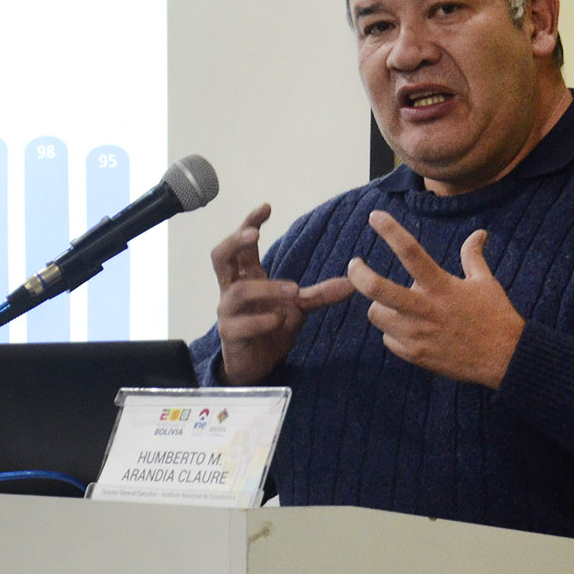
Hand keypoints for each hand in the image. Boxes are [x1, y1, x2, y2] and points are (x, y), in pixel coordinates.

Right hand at [211, 204, 352, 384]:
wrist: (256, 366)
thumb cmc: (269, 330)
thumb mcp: (298, 308)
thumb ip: (320, 294)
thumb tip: (353, 282)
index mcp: (247, 277)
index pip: (241, 244)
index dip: (249, 222)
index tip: (266, 207)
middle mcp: (232, 290)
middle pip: (220, 256)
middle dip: (234, 241)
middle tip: (254, 234)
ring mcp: (227, 312)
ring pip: (236, 292)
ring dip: (266, 289)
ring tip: (293, 292)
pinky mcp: (229, 335)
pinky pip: (240, 324)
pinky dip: (262, 320)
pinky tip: (279, 320)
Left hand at [346, 211, 523, 389]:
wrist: (505, 360)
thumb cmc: (496, 317)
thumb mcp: (485, 283)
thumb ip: (473, 256)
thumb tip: (479, 233)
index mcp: (441, 286)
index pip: (410, 251)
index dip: (390, 231)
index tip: (374, 216)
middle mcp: (424, 309)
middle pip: (377, 289)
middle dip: (358, 275)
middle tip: (355, 265)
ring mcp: (416, 334)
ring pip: (376, 314)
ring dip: (381, 307)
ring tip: (394, 305)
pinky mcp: (414, 354)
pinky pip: (388, 339)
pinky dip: (394, 333)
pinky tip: (410, 330)